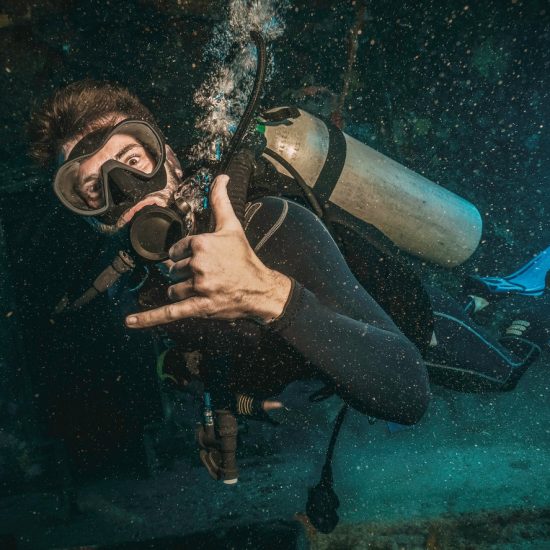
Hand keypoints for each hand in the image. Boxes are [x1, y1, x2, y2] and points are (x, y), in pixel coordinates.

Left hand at [126, 175, 291, 328]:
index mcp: (201, 244)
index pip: (175, 250)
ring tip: (203, 290)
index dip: (185, 256)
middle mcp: (198, 264)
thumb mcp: (232, 226)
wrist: (261, 288)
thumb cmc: (244, 258)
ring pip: (173, 290)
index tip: (201, 260)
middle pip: (173, 271)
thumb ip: (220, 201)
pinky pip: (170, 312)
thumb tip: (221, 177)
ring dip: (182, 291)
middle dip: (185, 274)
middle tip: (207, 276)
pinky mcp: (200, 306)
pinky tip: (130, 321)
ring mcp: (199, 286)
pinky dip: (148, 318)